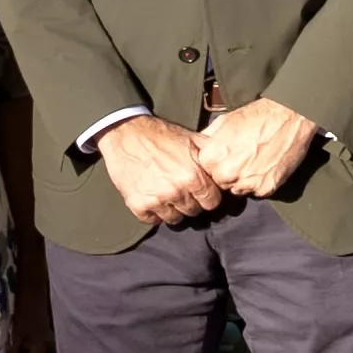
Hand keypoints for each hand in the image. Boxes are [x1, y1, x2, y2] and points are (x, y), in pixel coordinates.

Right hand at [95, 116, 229, 228]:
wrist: (125, 132)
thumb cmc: (161, 135)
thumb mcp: (192, 138)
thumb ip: (211, 154)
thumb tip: (227, 164)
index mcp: (193, 177)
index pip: (212, 202)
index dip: (208, 195)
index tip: (201, 189)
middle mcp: (176, 192)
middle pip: (194, 212)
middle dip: (191, 202)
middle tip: (182, 189)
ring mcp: (156, 200)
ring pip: (174, 219)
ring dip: (173, 209)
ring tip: (167, 193)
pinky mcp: (138, 205)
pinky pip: (153, 220)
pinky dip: (154, 212)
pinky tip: (153, 196)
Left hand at [192, 96, 326, 201]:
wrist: (289, 116)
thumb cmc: (257, 115)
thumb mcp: (224, 121)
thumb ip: (208, 139)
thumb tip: (199, 148)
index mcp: (212, 157)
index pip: (204, 172)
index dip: (214, 164)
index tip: (223, 157)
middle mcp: (227, 174)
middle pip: (220, 183)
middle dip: (227, 174)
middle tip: (240, 158)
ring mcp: (247, 183)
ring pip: (237, 190)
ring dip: (242, 180)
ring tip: (254, 161)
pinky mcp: (266, 188)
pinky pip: (256, 192)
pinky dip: (259, 182)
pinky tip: (265, 165)